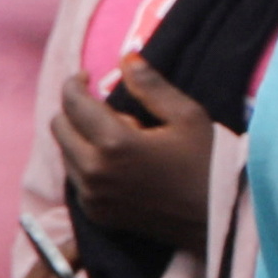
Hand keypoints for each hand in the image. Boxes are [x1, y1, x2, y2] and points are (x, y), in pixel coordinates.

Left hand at [54, 53, 212, 254]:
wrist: (219, 220)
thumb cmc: (209, 163)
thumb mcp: (188, 117)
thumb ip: (151, 86)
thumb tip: (126, 58)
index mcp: (114, 144)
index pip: (73, 103)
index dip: (75, 83)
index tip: (86, 76)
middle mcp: (93, 172)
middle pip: (59, 128)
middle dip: (74, 110)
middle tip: (105, 108)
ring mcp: (92, 197)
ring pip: (65, 154)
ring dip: (80, 138)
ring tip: (118, 138)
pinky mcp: (97, 214)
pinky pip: (77, 180)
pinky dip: (87, 164)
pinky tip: (117, 163)